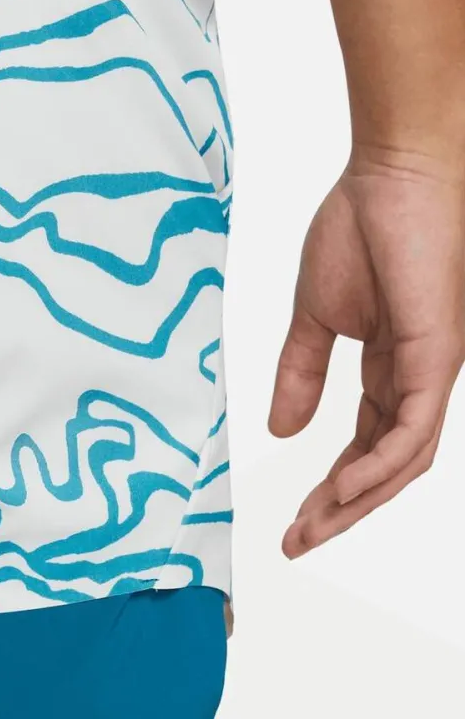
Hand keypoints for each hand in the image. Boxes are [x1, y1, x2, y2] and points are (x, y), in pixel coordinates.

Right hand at [269, 150, 464, 556]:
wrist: (394, 175)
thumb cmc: (360, 226)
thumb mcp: (312, 317)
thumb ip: (298, 374)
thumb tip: (280, 430)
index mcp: (387, 368)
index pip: (361, 446)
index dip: (328, 489)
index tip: (289, 523)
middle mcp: (416, 379)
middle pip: (383, 467)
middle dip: (340, 511)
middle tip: (296, 543)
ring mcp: (431, 371)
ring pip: (403, 461)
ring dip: (357, 501)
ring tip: (313, 527)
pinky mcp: (437, 357)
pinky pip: (413, 431)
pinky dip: (378, 466)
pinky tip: (342, 488)